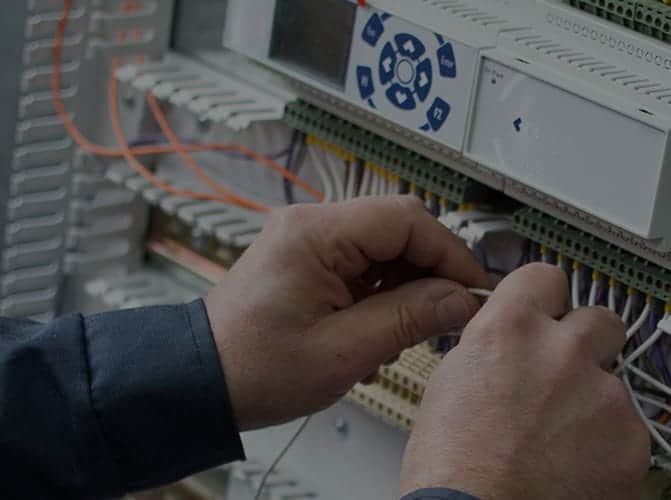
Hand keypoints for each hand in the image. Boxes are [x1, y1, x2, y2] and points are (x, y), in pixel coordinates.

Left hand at [204, 196, 488, 429]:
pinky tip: (378, 332)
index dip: (450, 253)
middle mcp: (310, 225)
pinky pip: (363, 264)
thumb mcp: (343, 351)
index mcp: (315, 235)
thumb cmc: (253, 368)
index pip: (408, 219)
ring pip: (385, 248)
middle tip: (444, 316)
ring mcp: (308, 241)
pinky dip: (382, 295)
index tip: (470, 290)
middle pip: (399, 228)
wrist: (201, 381)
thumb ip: (408, 318)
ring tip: (400, 335)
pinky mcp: (307, 260)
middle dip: (429, 273)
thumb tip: (460, 299)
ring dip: (406, 288)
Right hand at [400, 264, 649, 498]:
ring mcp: (603, 395)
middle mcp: (563, 351)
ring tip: (559, 443)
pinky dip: (610, 448)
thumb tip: (509, 342)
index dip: (546, 300)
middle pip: (600, 320)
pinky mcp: (632, 440)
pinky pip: (630, 430)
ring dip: (595, 405)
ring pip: (615, 382)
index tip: (550, 313)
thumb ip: (491, 347)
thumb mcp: (451, 384)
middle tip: (564, 381)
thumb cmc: (452, 472)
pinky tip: (575, 467)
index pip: (547, 277)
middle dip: (587, 346)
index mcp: (511, 330)